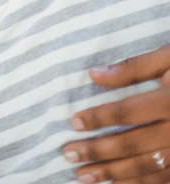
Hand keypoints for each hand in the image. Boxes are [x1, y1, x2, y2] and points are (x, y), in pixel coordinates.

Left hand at [63, 46, 169, 183]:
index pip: (126, 113)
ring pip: (146, 168)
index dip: (98, 118)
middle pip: (131, 144)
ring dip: (113, 174)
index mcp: (169, 101)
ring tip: (84, 176)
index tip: (74, 122)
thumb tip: (94, 75)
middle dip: (98, 151)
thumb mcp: (169, 57)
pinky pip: (164, 180)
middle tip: (69, 154)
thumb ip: (134, 68)